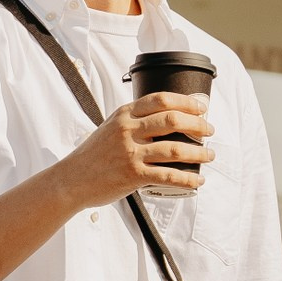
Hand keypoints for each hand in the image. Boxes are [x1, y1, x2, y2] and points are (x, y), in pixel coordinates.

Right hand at [63, 93, 212, 208]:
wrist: (72, 180)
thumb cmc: (93, 155)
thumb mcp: (110, 127)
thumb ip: (133, 120)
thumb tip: (164, 117)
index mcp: (124, 114)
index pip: (161, 99)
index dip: (186, 102)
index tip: (202, 108)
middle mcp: (128, 130)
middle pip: (173, 120)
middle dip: (198, 125)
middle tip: (209, 131)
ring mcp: (131, 153)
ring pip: (175, 149)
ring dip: (198, 153)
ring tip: (209, 155)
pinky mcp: (133, 175)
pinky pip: (168, 176)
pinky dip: (188, 179)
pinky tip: (197, 180)